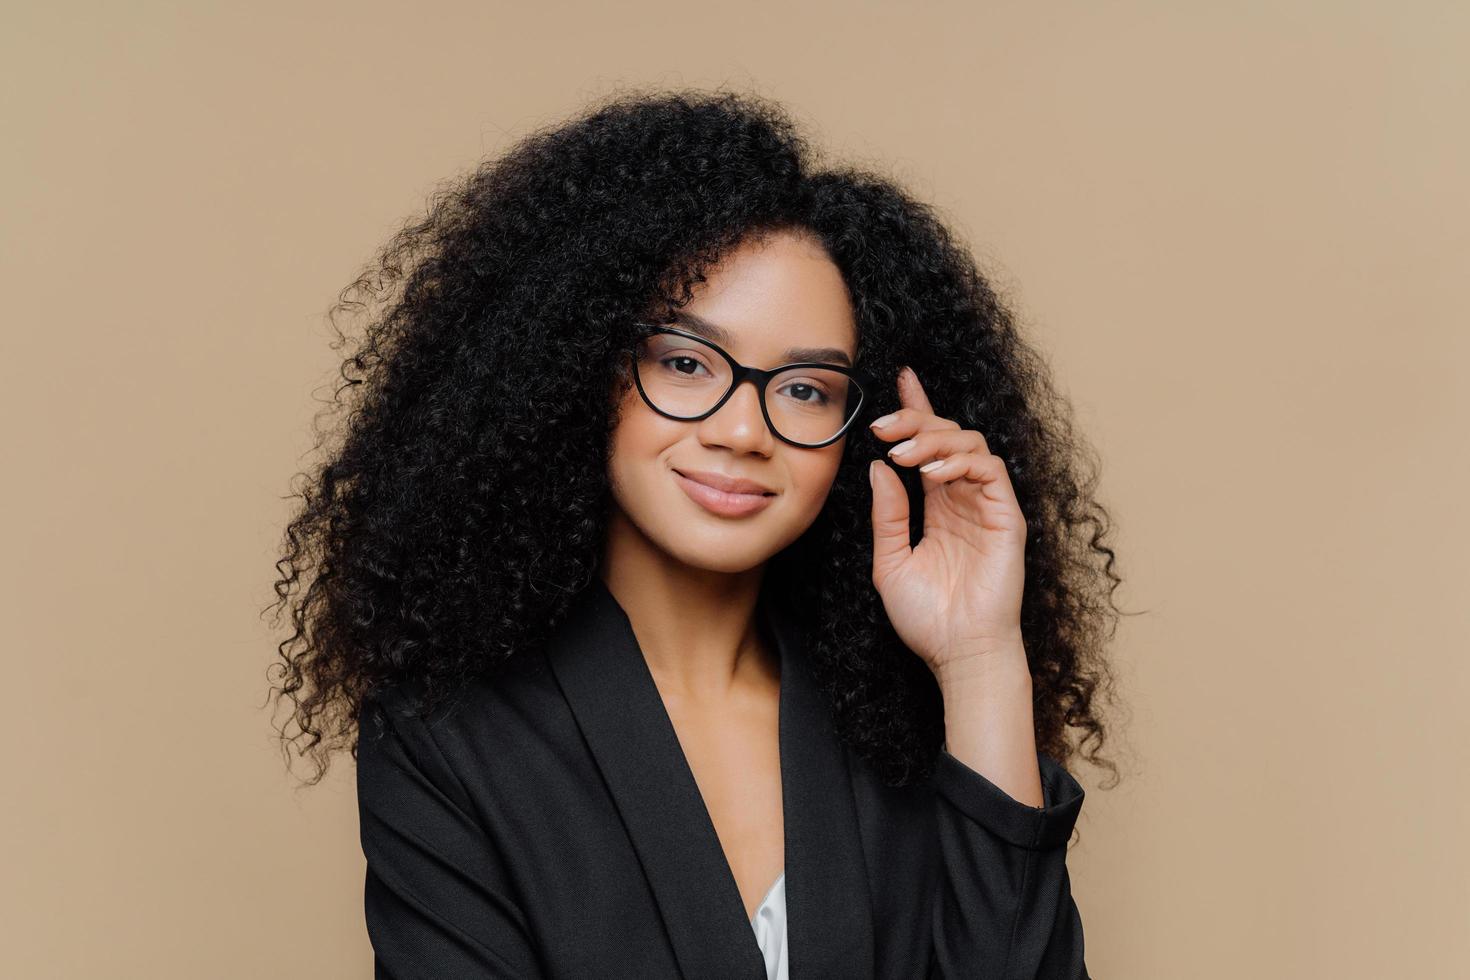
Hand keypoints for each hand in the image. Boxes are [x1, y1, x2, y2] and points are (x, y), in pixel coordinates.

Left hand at [867, 366, 1028, 675]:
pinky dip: (960, 462)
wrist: (957, 653)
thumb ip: (887, 514)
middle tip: (883, 426)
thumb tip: (878, 468)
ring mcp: (987, 506)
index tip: (902, 379)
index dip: (918, 410)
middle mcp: (963, 499)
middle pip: (946, 436)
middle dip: (914, 421)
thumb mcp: (888, 560)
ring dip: (932, 440)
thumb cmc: (925, 618)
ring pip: (970, 444)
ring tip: (900, 455)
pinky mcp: (1007, 517)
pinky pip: (991, 470)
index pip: (929, 446)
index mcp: (937, 505)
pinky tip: (931, 474)